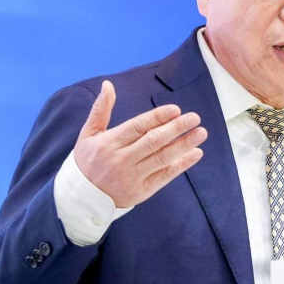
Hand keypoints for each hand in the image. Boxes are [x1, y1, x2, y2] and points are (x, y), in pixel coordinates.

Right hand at [73, 80, 206, 207]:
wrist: (82, 198)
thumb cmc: (87, 161)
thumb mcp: (88, 134)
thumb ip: (100, 109)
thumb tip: (108, 85)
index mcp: (109, 143)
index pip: (138, 127)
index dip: (158, 117)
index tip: (176, 109)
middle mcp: (121, 160)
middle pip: (153, 141)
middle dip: (176, 128)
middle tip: (195, 118)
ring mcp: (132, 177)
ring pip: (162, 158)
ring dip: (184, 145)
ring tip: (201, 133)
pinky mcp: (142, 191)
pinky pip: (165, 176)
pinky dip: (182, 165)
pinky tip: (195, 153)